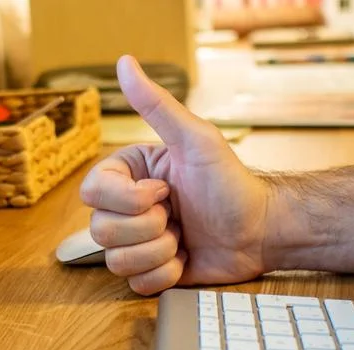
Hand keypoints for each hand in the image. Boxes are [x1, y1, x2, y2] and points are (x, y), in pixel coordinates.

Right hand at [80, 56, 276, 294]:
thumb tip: (125, 62)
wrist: (262, 230)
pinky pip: (135, 283)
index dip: (126, 198)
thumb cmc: (232, 182)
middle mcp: (127, 208)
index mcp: (129, 175)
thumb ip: (156, 104)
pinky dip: (164, 273)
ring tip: (184, 237)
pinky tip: (185, 258)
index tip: (163, 191)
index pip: (92, 191)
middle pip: (99, 229)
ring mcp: (138, 241)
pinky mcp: (151, 270)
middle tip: (177, 216)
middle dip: (147, 227)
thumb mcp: (195, 139)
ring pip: (115, 260)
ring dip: (158, 251)